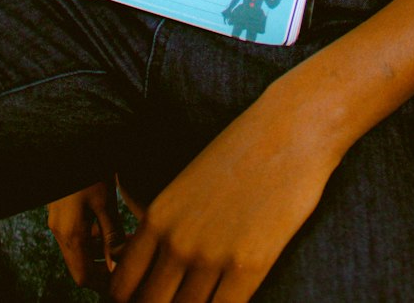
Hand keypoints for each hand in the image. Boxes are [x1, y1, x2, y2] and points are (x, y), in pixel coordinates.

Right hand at [48, 176, 132, 291]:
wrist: (69, 140)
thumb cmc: (88, 168)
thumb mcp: (105, 201)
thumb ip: (112, 235)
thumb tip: (118, 265)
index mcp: (71, 234)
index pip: (83, 278)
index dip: (103, 283)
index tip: (124, 277)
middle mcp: (59, 231)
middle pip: (80, 266)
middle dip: (104, 267)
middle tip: (127, 256)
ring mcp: (57, 221)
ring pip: (77, 250)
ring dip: (98, 251)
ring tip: (123, 236)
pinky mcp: (59, 210)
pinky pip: (74, 233)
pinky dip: (91, 235)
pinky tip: (107, 220)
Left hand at [109, 88, 340, 302]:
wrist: (291, 128)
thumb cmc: (244, 153)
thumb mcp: (190, 185)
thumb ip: (169, 226)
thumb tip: (160, 269)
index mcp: (157, 217)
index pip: (122, 287)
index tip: (150, 300)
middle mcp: (176, 240)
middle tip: (178, 300)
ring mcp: (211, 255)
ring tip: (205, 300)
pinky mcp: (248, 265)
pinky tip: (229, 301)